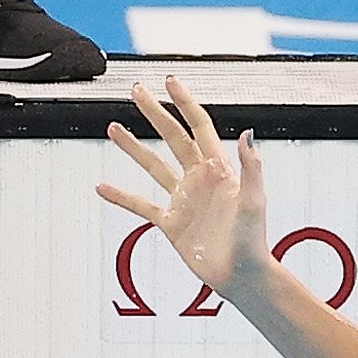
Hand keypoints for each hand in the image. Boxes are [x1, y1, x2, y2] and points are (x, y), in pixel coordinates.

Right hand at [97, 76, 271, 299]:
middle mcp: (199, 179)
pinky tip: (102, 187)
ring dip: (133, 147)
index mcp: (219, 169)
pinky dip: (121, 196)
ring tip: (113, 127)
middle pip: (172, 138)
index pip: (199, 127)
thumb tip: (247, 133)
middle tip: (137, 91)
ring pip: (153, 166)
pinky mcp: (171, 223)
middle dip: (155, 113)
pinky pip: (141, 205)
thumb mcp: (254, 200)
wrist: (241, 276)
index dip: (185, 104)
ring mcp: (183, 200)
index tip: (170, 82)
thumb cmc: (254, 240)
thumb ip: (251, 167)